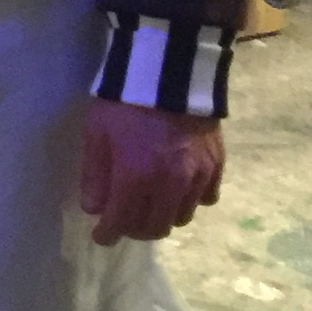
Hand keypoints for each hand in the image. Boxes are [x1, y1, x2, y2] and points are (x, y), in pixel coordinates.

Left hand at [78, 95, 225, 244]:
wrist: (170, 72)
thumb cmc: (124, 103)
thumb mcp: (97, 134)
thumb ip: (95, 175)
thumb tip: (94, 209)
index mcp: (136, 177)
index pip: (122, 221)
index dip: (108, 234)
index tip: (101, 237)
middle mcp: (170, 184)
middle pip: (155, 227)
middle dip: (135, 229)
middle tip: (124, 221)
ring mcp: (198, 176)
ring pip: (181, 217)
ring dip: (162, 216)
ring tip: (149, 204)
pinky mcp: (217, 165)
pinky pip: (205, 199)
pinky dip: (190, 200)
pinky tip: (177, 189)